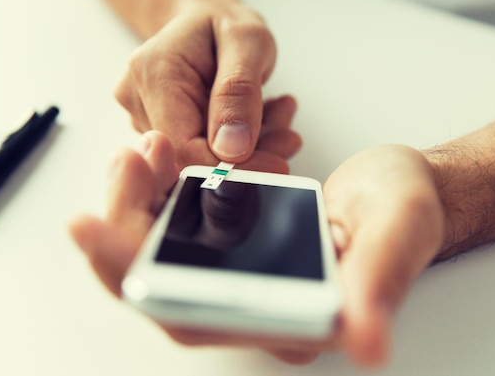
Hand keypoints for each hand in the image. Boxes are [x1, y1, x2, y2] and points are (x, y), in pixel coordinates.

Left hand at [70, 139, 443, 367]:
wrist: (402, 191)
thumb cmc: (405, 210)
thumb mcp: (400, 231)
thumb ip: (381, 280)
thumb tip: (368, 342)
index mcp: (292, 319)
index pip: (195, 316)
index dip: (135, 278)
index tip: (89, 227)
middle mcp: (258, 306)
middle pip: (162, 287)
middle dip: (124, 228)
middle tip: (123, 164)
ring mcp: (244, 275)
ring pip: (166, 256)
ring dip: (138, 206)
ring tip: (139, 152)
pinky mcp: (238, 243)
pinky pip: (183, 228)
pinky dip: (160, 194)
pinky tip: (157, 158)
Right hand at [115, 5, 298, 172]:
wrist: (205, 19)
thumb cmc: (222, 22)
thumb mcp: (247, 41)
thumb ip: (240, 91)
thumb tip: (233, 149)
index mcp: (153, 73)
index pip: (185, 147)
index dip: (231, 167)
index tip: (276, 164)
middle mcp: (139, 99)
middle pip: (194, 158)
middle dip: (249, 156)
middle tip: (289, 139)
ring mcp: (146, 118)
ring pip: (204, 159)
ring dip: (252, 148)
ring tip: (279, 117)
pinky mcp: (163, 131)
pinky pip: (206, 153)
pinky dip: (243, 144)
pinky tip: (262, 120)